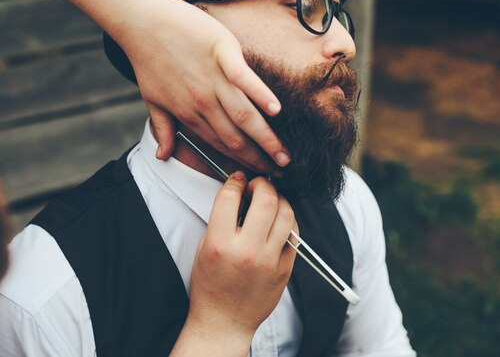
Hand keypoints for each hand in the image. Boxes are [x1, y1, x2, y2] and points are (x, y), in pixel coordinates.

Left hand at [118, 0, 291, 173]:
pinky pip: (244, 79)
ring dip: (266, 137)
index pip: (220, 145)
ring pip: (244, 116)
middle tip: (281, 171)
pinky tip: (276, 109)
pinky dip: (260, 94)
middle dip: (260, 157)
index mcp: (188, 114)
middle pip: (236, 137)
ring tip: (284, 153)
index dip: (242, 162)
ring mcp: (213, 78)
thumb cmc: (148, 59)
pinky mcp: (221, 53)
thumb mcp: (151, 100)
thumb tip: (163, 155)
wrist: (143, 22)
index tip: (259, 174)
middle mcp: (202, 102)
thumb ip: (163, 129)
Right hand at [173, 173, 296, 355]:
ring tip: (270, 200)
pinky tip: (278, 220)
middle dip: (262, 184)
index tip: (238, 179)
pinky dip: (288, 221)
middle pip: (266, 200)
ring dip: (279, 200)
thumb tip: (239, 191)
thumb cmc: (210, 284)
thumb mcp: (204, 248)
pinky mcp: (285, 269)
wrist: (225, 320)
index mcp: (220, 244)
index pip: (230, 197)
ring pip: (286, 214)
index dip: (235, 181)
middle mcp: (247, 251)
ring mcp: (270, 261)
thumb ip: (221, 219)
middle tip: (257, 185)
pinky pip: (295, 234)